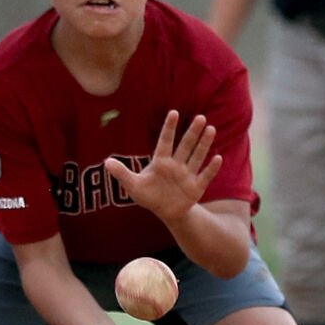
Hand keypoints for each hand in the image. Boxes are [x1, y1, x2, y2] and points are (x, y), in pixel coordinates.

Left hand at [105, 111, 221, 222]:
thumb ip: (122, 173)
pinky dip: (211, 168)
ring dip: (204, 144)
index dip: (169, 128)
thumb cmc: (149, 195)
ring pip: (197, 156)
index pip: (165, 142)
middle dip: (192, 132)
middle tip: (200, 117)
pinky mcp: (197, 187)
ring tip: (210, 129)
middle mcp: (176, 165)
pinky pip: (205, 176)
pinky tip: (218, 157)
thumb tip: (106, 162)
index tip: (173, 113)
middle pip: (185, 146)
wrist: (166, 211)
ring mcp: (188, 175)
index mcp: (161, 162)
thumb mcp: (133, 186)